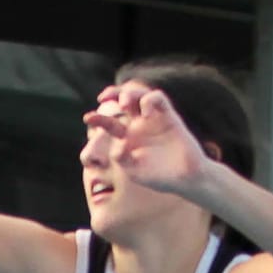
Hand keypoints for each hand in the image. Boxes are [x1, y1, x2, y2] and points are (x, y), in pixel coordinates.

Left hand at [82, 83, 212, 196]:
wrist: (185, 178)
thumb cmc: (159, 177)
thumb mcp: (135, 172)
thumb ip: (123, 160)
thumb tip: (115, 148)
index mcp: (128, 138)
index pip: (111, 123)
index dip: (98, 119)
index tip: (88, 118)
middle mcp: (140, 125)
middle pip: (125, 100)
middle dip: (114, 93)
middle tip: (103, 97)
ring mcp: (155, 119)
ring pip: (140, 95)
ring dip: (129, 93)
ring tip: (124, 103)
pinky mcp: (170, 116)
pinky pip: (158, 99)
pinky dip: (149, 99)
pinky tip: (145, 111)